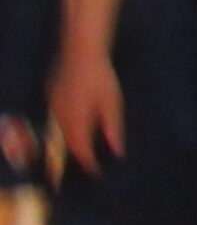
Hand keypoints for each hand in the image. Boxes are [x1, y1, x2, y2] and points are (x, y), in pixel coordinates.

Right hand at [50, 50, 122, 174]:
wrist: (80, 51)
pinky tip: (78, 125)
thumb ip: (113, 128)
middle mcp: (60, 118)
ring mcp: (53, 106)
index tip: (96, 172)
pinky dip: (69, 126)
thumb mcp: (112, 104)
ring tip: (85, 148)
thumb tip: (117, 151)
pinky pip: (59, 118)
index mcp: (76, 121)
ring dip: (73, 140)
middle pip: (69, 142)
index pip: (80, 150)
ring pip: (62, 130)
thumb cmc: (101, 78)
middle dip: (79, 154)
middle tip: (90, 163)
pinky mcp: (52, 96)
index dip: (88, 163)